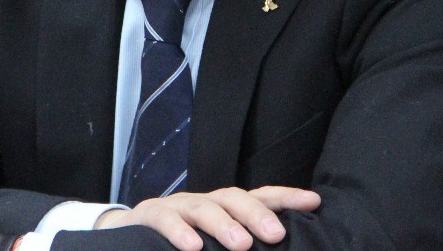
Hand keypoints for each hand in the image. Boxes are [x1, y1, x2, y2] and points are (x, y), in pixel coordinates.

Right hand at [95, 186, 320, 250]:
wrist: (128, 234)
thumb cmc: (183, 242)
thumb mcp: (215, 243)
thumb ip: (240, 243)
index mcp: (225, 208)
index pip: (259, 196)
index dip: (286, 197)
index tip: (313, 202)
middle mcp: (205, 201)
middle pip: (234, 197)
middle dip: (257, 214)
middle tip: (277, 235)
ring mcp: (178, 206)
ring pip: (203, 207)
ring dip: (223, 225)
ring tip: (241, 245)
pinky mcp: (151, 215)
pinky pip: (166, 220)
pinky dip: (180, 233)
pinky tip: (194, 247)